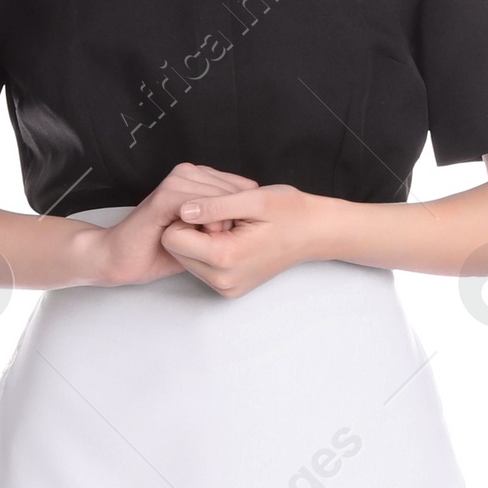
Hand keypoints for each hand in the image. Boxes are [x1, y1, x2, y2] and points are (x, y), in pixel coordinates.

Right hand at [84, 162, 257, 285]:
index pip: (242, 187)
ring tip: (207, 243)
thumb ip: (224, 223)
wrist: (122, 257)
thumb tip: (254, 225)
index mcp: (198, 178)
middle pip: (235, 191)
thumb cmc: (160, 250)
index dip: (244, 214)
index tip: (233, 238)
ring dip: (220, 225)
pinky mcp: (165, 196)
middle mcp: (188, 174)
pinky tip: (201, 240)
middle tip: (218, 243)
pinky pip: (200, 206)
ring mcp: (176, 183)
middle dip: (235, 220)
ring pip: (220, 198)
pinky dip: (206, 225)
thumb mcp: (202, 237)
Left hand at [161, 184, 331, 296]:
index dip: (187, 215)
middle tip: (225, 217)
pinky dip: (209, 249)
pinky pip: (200, 266)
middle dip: (192, 229)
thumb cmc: (290, 212)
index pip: (172, 236)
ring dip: (200, 239)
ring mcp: (225, 287)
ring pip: (185, 258)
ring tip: (231, 227)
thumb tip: (182, 208)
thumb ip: (214, 204)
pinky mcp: (228, 288)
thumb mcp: (254, 199)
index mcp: (225, 257)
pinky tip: (232, 237)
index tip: (214, 208)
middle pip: (175, 249)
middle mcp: (222, 280)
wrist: (315, 233)